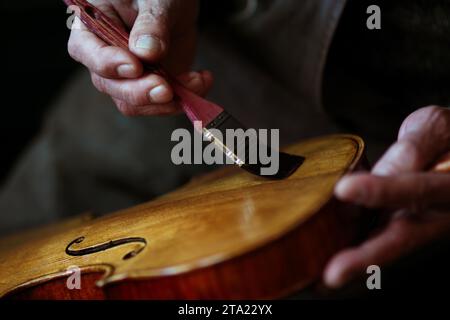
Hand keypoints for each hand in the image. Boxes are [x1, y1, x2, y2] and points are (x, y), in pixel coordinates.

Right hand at [68, 0, 212, 115]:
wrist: (177, 4)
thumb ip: (151, 24)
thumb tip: (146, 53)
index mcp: (92, 27)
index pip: (85, 51)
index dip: (108, 63)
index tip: (135, 66)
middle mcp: (105, 57)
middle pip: (109, 85)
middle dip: (139, 92)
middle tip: (166, 89)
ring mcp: (128, 76)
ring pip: (134, 103)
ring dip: (165, 102)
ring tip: (195, 81)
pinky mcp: (151, 86)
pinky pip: (160, 104)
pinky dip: (183, 97)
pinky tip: (202, 80)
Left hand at [324, 106, 449, 287]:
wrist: (448, 151)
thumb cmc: (444, 138)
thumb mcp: (436, 129)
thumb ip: (416, 146)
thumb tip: (394, 165)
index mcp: (449, 187)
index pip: (418, 189)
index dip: (382, 190)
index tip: (344, 188)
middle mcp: (434, 214)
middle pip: (400, 238)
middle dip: (365, 257)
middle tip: (333, 273)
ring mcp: (415, 223)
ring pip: (384, 247)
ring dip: (354, 264)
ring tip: (318, 278)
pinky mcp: (397, 225)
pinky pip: (373, 239)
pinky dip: (351, 253)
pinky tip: (323, 265)